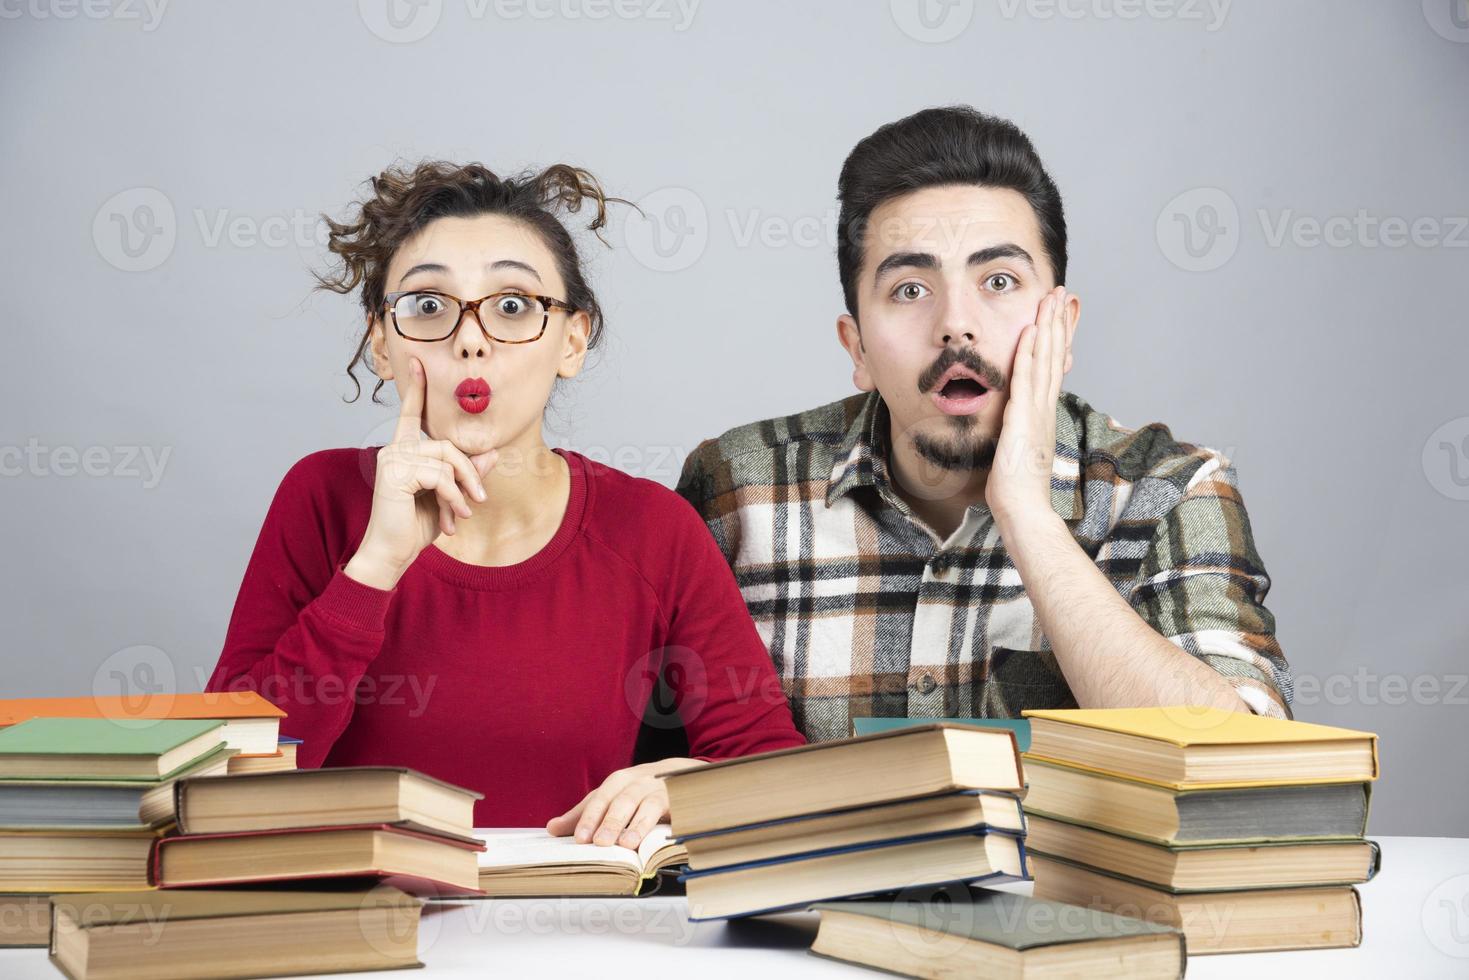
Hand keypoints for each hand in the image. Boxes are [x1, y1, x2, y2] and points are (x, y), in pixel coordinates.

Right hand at [346, 356, 496, 588]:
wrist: (392, 554)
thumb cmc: (415, 527)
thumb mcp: (449, 497)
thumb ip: (466, 474)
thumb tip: (493, 453)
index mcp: (403, 451)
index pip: (411, 414)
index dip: (417, 389)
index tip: (418, 361)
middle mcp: (394, 449)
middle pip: (446, 443)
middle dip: (468, 471)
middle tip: (480, 498)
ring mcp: (392, 458)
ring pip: (446, 458)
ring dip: (462, 488)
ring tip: (464, 513)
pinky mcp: (396, 471)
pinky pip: (439, 474)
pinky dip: (453, 496)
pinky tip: (453, 516)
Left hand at [545, 758, 706, 848]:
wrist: (680, 776)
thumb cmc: (639, 792)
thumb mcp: (611, 799)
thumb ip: (584, 814)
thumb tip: (552, 828)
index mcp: (616, 782)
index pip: (599, 799)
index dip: (588, 818)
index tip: (579, 839)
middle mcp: (636, 782)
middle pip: (619, 800)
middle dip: (608, 821)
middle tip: (599, 843)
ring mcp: (657, 788)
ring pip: (643, 804)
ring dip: (634, 824)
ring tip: (624, 844)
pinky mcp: (676, 798)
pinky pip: (667, 809)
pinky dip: (658, 822)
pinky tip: (651, 837)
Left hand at [986, 286, 1069, 527]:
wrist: (1023, 509)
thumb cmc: (1017, 491)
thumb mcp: (1017, 455)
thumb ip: (1017, 438)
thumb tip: (1013, 434)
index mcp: (1043, 415)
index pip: (1051, 368)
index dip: (1056, 340)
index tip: (1059, 316)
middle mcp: (1044, 408)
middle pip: (1054, 356)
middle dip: (1058, 322)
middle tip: (1062, 293)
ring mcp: (1037, 411)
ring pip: (1044, 360)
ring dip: (1048, 327)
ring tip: (1052, 298)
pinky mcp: (1024, 417)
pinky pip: (1025, 378)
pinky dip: (1028, 352)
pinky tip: (1030, 330)